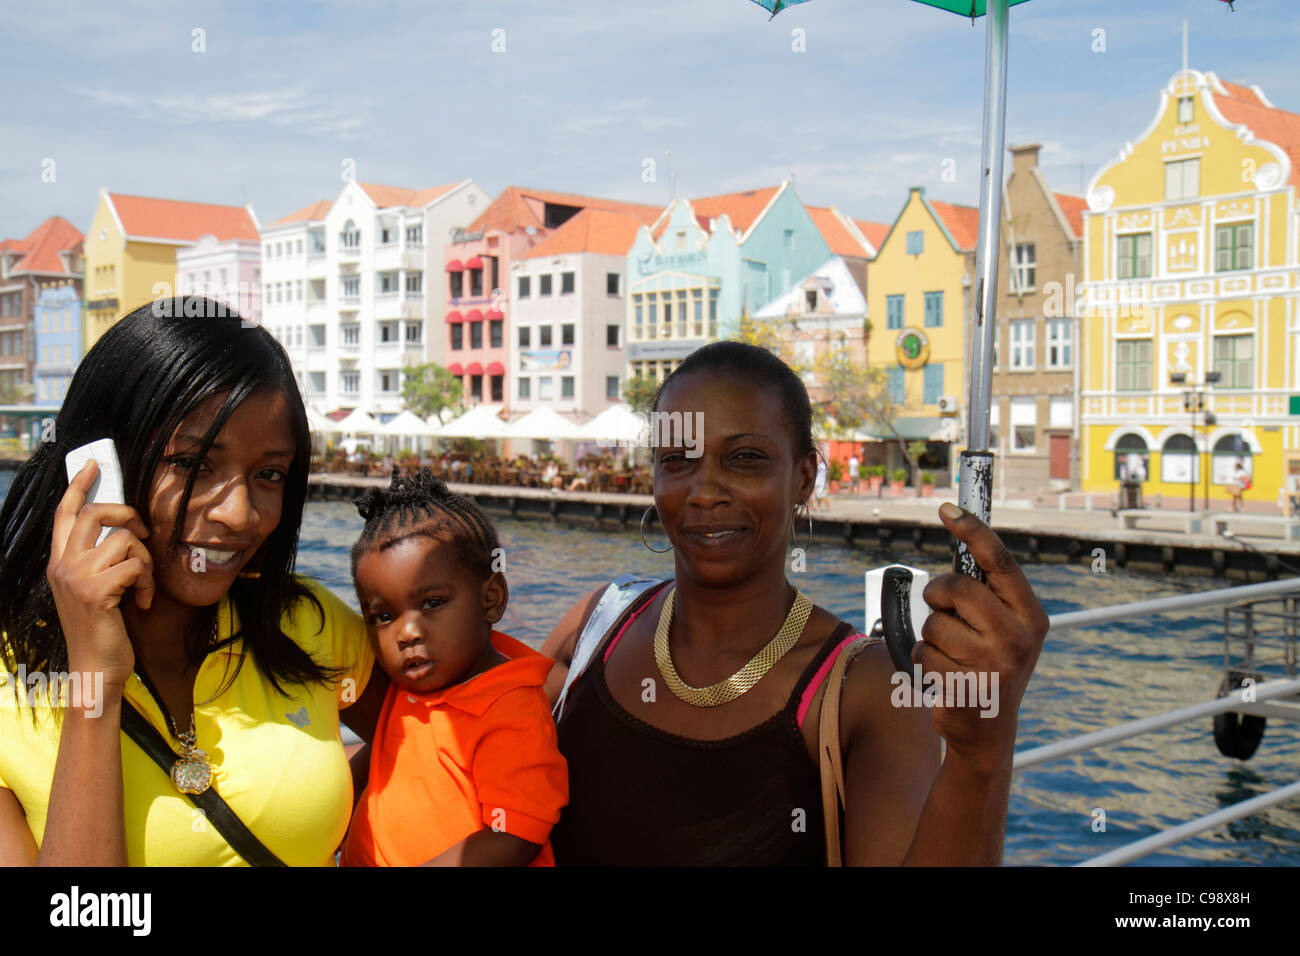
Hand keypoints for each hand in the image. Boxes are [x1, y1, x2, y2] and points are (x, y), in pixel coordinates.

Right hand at [47, 460, 155, 687]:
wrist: (95, 667)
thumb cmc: (101, 628)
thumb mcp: (92, 588)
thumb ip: (96, 560)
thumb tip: (124, 530)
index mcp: (59, 562)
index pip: (65, 514)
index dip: (79, 486)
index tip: (92, 464)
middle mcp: (62, 565)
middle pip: (97, 513)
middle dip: (128, 515)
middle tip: (141, 533)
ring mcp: (76, 577)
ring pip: (124, 540)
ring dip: (145, 561)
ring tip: (142, 585)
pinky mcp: (96, 591)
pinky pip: (135, 566)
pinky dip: (148, 583)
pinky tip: (143, 602)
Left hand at [917, 503, 1048, 772]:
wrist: (988, 731)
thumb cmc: (988, 666)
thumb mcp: (1003, 629)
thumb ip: (987, 593)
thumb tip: (960, 538)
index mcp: (1032, 616)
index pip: (1000, 562)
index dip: (973, 531)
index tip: (948, 509)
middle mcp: (1020, 637)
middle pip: (957, 589)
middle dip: (937, 594)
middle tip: (940, 606)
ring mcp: (995, 664)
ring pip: (935, 623)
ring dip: (932, 636)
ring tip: (951, 655)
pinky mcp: (967, 686)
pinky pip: (924, 652)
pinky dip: (924, 661)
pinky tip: (944, 675)